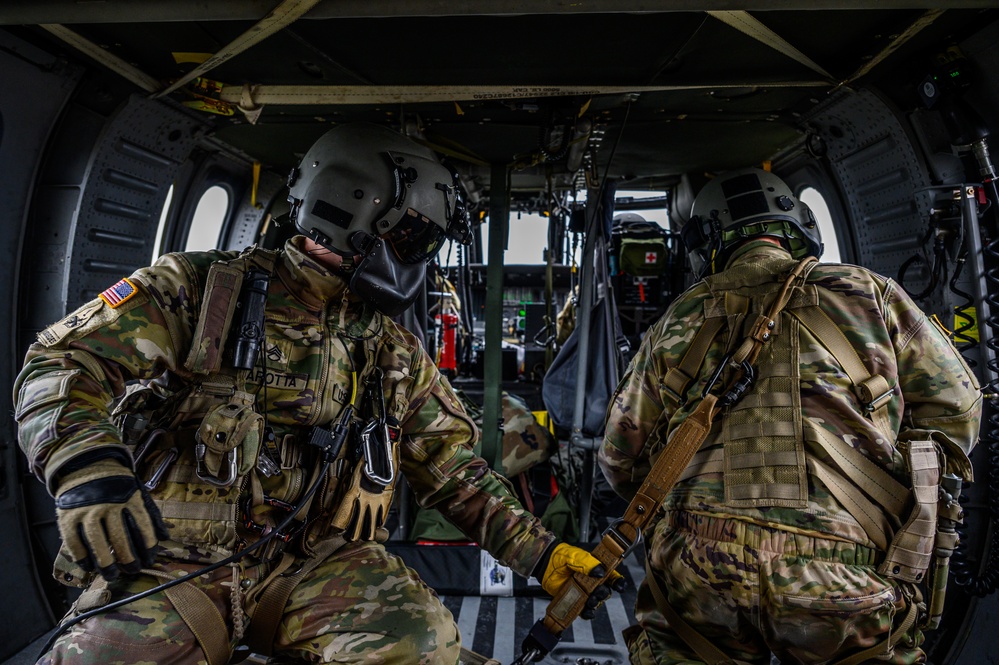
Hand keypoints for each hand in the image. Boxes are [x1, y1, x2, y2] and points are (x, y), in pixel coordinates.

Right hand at [55, 458, 168, 580]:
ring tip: (112, 575)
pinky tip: (90, 567)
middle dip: (128, 559)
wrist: (85, 465)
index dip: (148, 545)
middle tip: (133, 571)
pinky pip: (75, 542)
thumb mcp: (138, 491)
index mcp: (130, 497)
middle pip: (120, 538)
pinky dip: (82, 558)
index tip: (150, 559)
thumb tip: (165, 537)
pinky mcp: (68, 516)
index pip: (143, 526)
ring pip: (97, 543)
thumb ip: (151, 514)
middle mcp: (109, 504)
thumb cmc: (117, 483)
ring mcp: (87, 510)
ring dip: (106, 564)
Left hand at [539, 543, 626, 618]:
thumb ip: (588, 563)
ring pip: (596, 602)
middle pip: (605, 591)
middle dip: (604, 593)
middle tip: (597, 592)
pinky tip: (587, 612)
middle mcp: (592, 582)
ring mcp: (584, 592)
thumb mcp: (575, 556)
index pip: (611, 576)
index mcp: (596, 569)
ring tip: (589, 601)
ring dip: (596, 603)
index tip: (620, 586)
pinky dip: (588, 613)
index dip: (618, 581)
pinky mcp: (575, 600)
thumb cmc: (561, 556)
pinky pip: (585, 610)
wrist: (544, 564)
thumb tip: (601, 572)